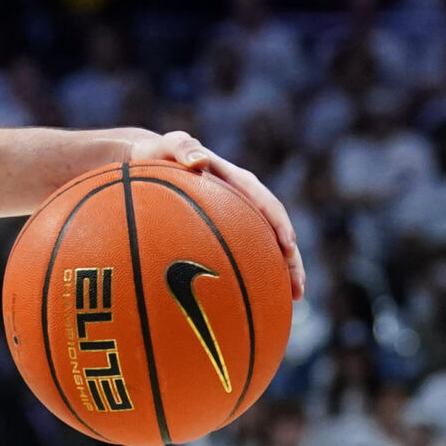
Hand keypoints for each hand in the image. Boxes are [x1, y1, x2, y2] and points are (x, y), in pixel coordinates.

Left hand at [124, 130, 305, 298]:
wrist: (147, 161)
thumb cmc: (157, 153)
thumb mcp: (168, 145)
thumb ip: (182, 147)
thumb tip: (200, 160)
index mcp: (238, 182)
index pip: (266, 204)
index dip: (280, 225)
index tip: (288, 246)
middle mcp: (244, 202)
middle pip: (275, 234)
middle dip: (291, 261)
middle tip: (298, 289)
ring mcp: (236, 219)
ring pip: (265, 249)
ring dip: (280, 273)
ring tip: (292, 301)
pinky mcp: (223, 232)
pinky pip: (241, 255)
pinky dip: (251, 275)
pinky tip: (252, 300)